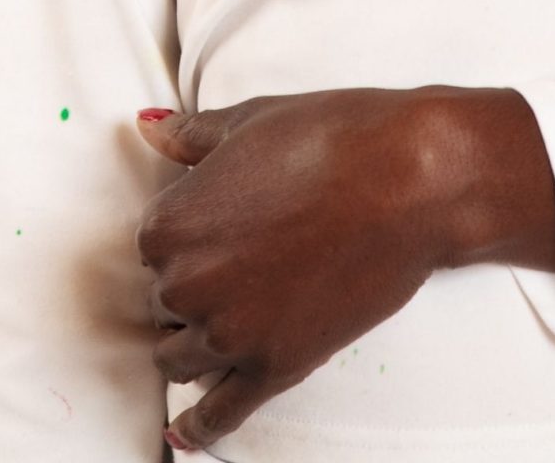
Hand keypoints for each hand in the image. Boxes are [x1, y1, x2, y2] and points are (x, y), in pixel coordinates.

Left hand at [134, 87, 554, 451]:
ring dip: (194, 343)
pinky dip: (199, 425)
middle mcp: (189, 285)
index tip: (213, 227)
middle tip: (237, 261)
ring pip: (182, 357)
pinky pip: (221, 412)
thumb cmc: (329, 139)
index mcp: (171, 223)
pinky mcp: (275, 368)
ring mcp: (230, 333)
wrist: (404, 180)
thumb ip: (190, 138)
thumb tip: (150, 131)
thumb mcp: (247, 123)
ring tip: (222, 324)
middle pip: (167, 301)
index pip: (151, 245)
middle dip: (193, 284)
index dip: (184, 235)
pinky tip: (186, 432)